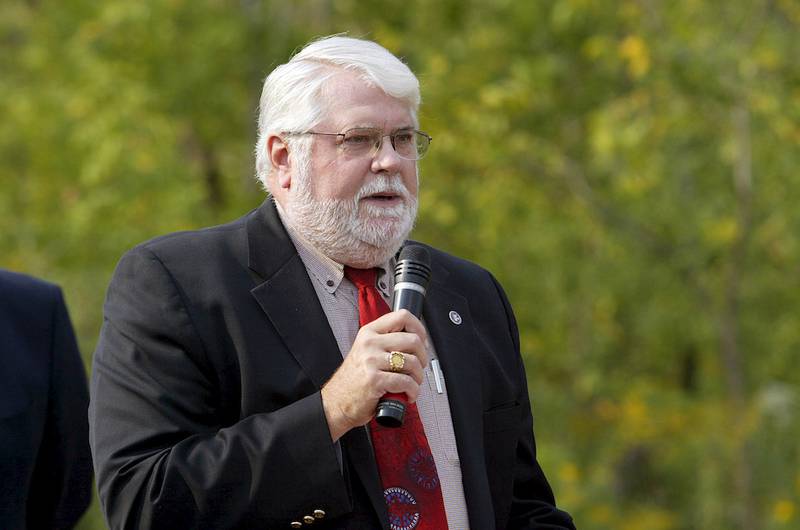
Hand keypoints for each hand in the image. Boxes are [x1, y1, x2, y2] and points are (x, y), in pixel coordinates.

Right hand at [321, 309, 427, 441]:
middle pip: (413, 340)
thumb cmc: (353, 380)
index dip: (419, 328)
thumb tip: (414, 340)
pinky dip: (413, 391)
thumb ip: (385, 342)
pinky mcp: (375, 380)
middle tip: (419, 367)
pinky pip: (406, 382)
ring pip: (412, 362)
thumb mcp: (365, 351)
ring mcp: (371, 361)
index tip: (422, 340)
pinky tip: (408, 394)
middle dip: (423, 357)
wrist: (336, 403)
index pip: (402, 317)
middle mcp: (370, 343)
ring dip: (418, 377)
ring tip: (413, 383)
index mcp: (369, 332)